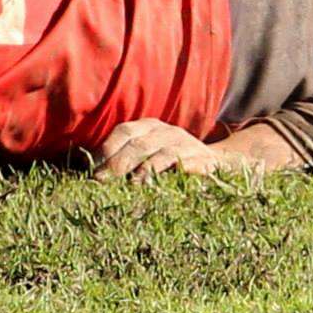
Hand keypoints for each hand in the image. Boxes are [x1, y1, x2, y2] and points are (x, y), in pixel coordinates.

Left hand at [92, 118, 266, 180]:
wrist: (219, 163)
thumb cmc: (172, 162)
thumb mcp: (149, 153)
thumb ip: (125, 159)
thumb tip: (93, 175)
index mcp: (149, 127)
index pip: (124, 131)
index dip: (107, 149)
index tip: (93, 171)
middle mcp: (166, 131)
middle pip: (139, 144)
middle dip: (119, 163)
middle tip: (103, 182)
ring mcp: (186, 144)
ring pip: (162, 154)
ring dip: (145, 169)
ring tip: (132, 186)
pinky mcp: (204, 160)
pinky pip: (190, 163)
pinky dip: (181, 169)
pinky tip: (170, 179)